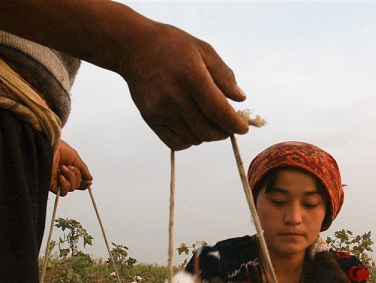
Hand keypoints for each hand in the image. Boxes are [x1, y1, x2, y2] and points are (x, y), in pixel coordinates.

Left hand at [50, 140, 92, 195]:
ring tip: (63, 167)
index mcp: (68, 170)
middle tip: (69, 166)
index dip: (85, 183)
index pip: (78, 182)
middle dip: (76, 175)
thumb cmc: (57, 148)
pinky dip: (65, 184)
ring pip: (71, 188)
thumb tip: (90, 178)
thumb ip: (83, 168)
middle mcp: (63, 176)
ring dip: (71, 177)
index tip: (89, 181)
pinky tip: (60, 176)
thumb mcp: (75, 157)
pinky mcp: (51, 185)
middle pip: (77, 185)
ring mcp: (57, 181)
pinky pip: (63, 192)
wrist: (48, 147)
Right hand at [119, 24, 248, 149]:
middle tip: (228, 125)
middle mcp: (175, 97)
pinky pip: (176, 143)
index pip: (219, 111)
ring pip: (194, 139)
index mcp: (192, 77)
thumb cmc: (172, 46)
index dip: (234, 124)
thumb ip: (224, 75)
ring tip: (210, 123)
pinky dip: (190, 141)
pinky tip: (193, 128)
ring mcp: (161, 110)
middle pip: (208, 130)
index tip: (243, 128)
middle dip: (224, 132)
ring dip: (208, 136)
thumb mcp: (203, 50)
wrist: (133, 47)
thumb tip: (240, 99)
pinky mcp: (150, 119)